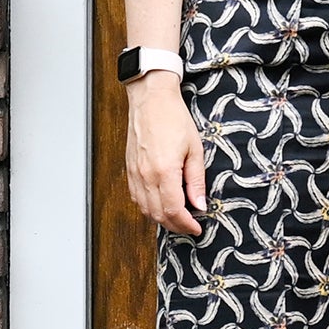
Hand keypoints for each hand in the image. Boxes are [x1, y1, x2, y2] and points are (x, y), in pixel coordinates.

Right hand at [124, 74, 206, 236]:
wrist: (150, 99)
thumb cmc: (173, 118)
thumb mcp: (195, 149)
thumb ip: (196, 180)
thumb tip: (200, 205)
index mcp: (163, 171)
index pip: (174, 211)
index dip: (186, 225)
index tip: (197, 228)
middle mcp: (145, 176)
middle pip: (158, 215)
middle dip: (175, 226)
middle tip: (190, 226)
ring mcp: (135, 173)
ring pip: (145, 209)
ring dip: (161, 219)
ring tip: (178, 218)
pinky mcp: (129, 169)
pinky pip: (136, 198)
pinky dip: (148, 208)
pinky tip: (160, 205)